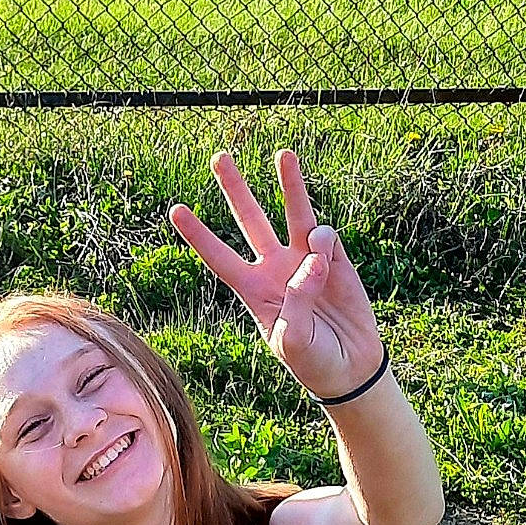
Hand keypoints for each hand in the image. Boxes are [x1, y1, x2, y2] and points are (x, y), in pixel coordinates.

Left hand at [169, 150, 384, 399]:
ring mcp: (305, 260)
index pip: (219, 258)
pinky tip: (326, 261)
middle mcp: (275, 269)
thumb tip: (311, 257)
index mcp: (253, 291)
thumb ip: (297, 301)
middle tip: (219, 156)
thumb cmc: (313, 362)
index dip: (198, 235)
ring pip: (292, 213)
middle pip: (250, 220)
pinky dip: (324, 242)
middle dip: (235, 189)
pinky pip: (325, 237)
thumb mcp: (293, 342)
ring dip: (289, 184)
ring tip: (284, 154)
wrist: (351, 370)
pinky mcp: (336, 260)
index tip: (174, 210)